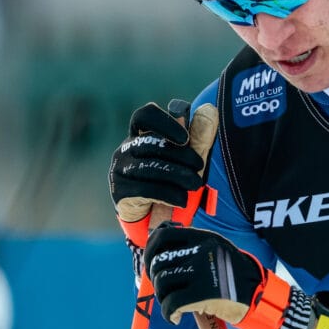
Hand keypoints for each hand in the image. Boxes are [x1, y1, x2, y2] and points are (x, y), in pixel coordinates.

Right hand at [108, 101, 217, 246]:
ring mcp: (119, 170)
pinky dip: (168, 194)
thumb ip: (200, 136)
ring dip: (178, 176)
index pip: (144, 116)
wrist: (158, 219)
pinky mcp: (120, 192)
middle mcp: (126, 149)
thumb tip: (209, 109)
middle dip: (181, 156)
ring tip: (195, 185)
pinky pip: (144, 189)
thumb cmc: (173, 181)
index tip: (185, 138)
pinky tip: (182, 199)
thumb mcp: (190, 158)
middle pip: (152, 144)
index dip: (164, 122)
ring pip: (149, 167)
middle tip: (199, 168)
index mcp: (142, 134)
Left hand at [144, 223, 266, 326]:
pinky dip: (169, 314)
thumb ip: (192, 247)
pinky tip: (175, 318)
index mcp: (204, 237)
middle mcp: (203, 250)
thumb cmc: (233, 276)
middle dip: (155, 280)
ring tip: (173, 306)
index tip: (152, 264)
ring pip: (162, 282)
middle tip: (164, 291)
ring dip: (162, 298)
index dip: (151, 250)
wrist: (259, 296)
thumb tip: (156, 255)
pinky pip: (171, 303)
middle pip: (160, 262)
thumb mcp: (216, 250)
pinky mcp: (203, 294)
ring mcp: (203, 271)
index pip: (164, 236)